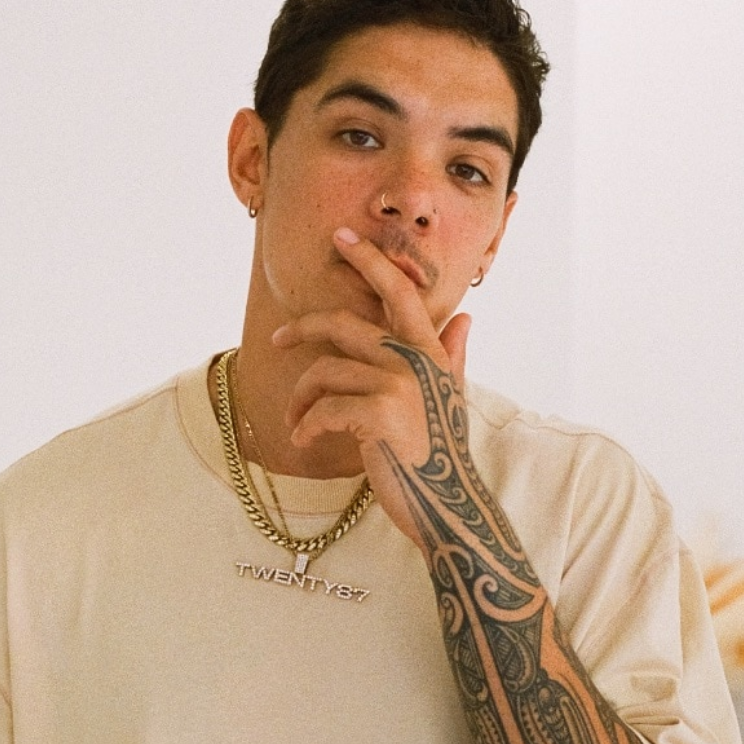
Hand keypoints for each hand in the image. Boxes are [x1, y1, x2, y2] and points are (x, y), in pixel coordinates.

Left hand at [272, 227, 471, 554]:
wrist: (447, 506)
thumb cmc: (439, 454)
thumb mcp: (449, 398)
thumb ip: (451, 355)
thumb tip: (465, 318)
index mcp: (429, 351)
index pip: (398, 291)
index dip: (369, 259)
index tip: (342, 236)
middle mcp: (414, 360)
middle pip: (341, 323)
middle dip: (301, 327)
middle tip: (278, 337)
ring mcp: (397, 385)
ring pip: (324, 371)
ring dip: (301, 399)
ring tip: (296, 421)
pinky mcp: (378, 414)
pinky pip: (323, 408)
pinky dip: (305, 426)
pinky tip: (303, 441)